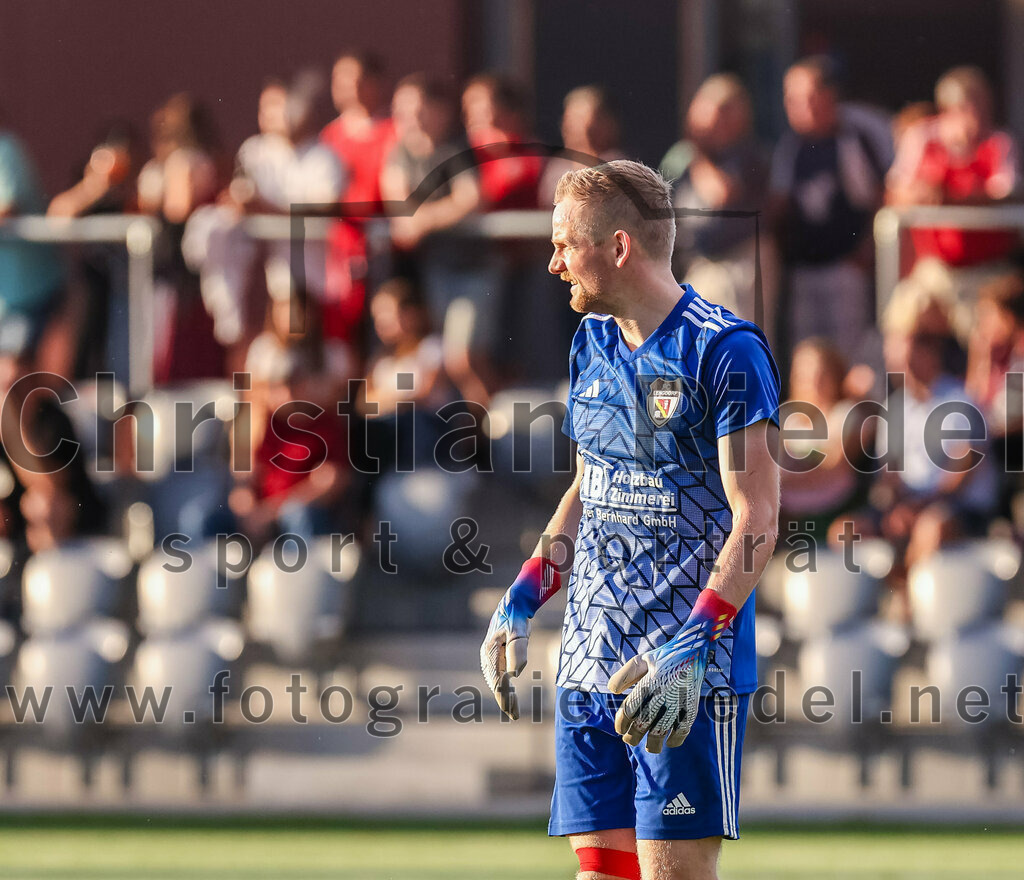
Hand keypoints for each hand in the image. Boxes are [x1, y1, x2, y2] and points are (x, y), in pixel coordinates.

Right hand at [479, 590, 530, 719]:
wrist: (514, 603)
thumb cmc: (517, 616)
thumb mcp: (518, 632)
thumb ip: (517, 651)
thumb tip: (514, 674)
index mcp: (490, 652)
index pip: (497, 680)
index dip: (504, 697)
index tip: (511, 711)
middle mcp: (488, 656)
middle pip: (495, 683)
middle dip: (504, 700)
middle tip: (515, 715)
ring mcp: (491, 656)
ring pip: (497, 681)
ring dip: (504, 696)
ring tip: (514, 712)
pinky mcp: (497, 656)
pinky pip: (500, 675)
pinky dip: (505, 687)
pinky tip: (511, 696)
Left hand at [608, 623, 710, 753]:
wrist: (694, 650)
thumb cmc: (664, 657)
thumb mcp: (642, 660)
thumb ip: (625, 675)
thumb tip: (612, 691)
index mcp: (648, 684)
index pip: (629, 710)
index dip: (621, 723)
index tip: (620, 729)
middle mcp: (661, 695)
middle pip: (643, 724)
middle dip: (633, 736)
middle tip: (629, 740)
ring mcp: (678, 703)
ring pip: (662, 732)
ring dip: (654, 744)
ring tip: (650, 748)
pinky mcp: (691, 708)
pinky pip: (683, 730)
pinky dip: (676, 740)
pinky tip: (670, 742)